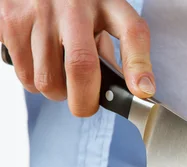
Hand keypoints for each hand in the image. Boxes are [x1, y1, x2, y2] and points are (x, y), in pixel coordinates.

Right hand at [0, 0, 154, 116]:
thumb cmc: (75, 3)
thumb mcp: (103, 15)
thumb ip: (116, 50)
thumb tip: (130, 90)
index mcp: (107, 2)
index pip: (132, 32)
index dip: (138, 65)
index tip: (142, 91)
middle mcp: (74, 5)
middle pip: (81, 67)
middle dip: (85, 101)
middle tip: (85, 105)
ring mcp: (39, 11)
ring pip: (47, 79)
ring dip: (56, 92)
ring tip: (59, 75)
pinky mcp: (10, 19)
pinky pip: (23, 72)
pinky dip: (32, 80)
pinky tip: (38, 62)